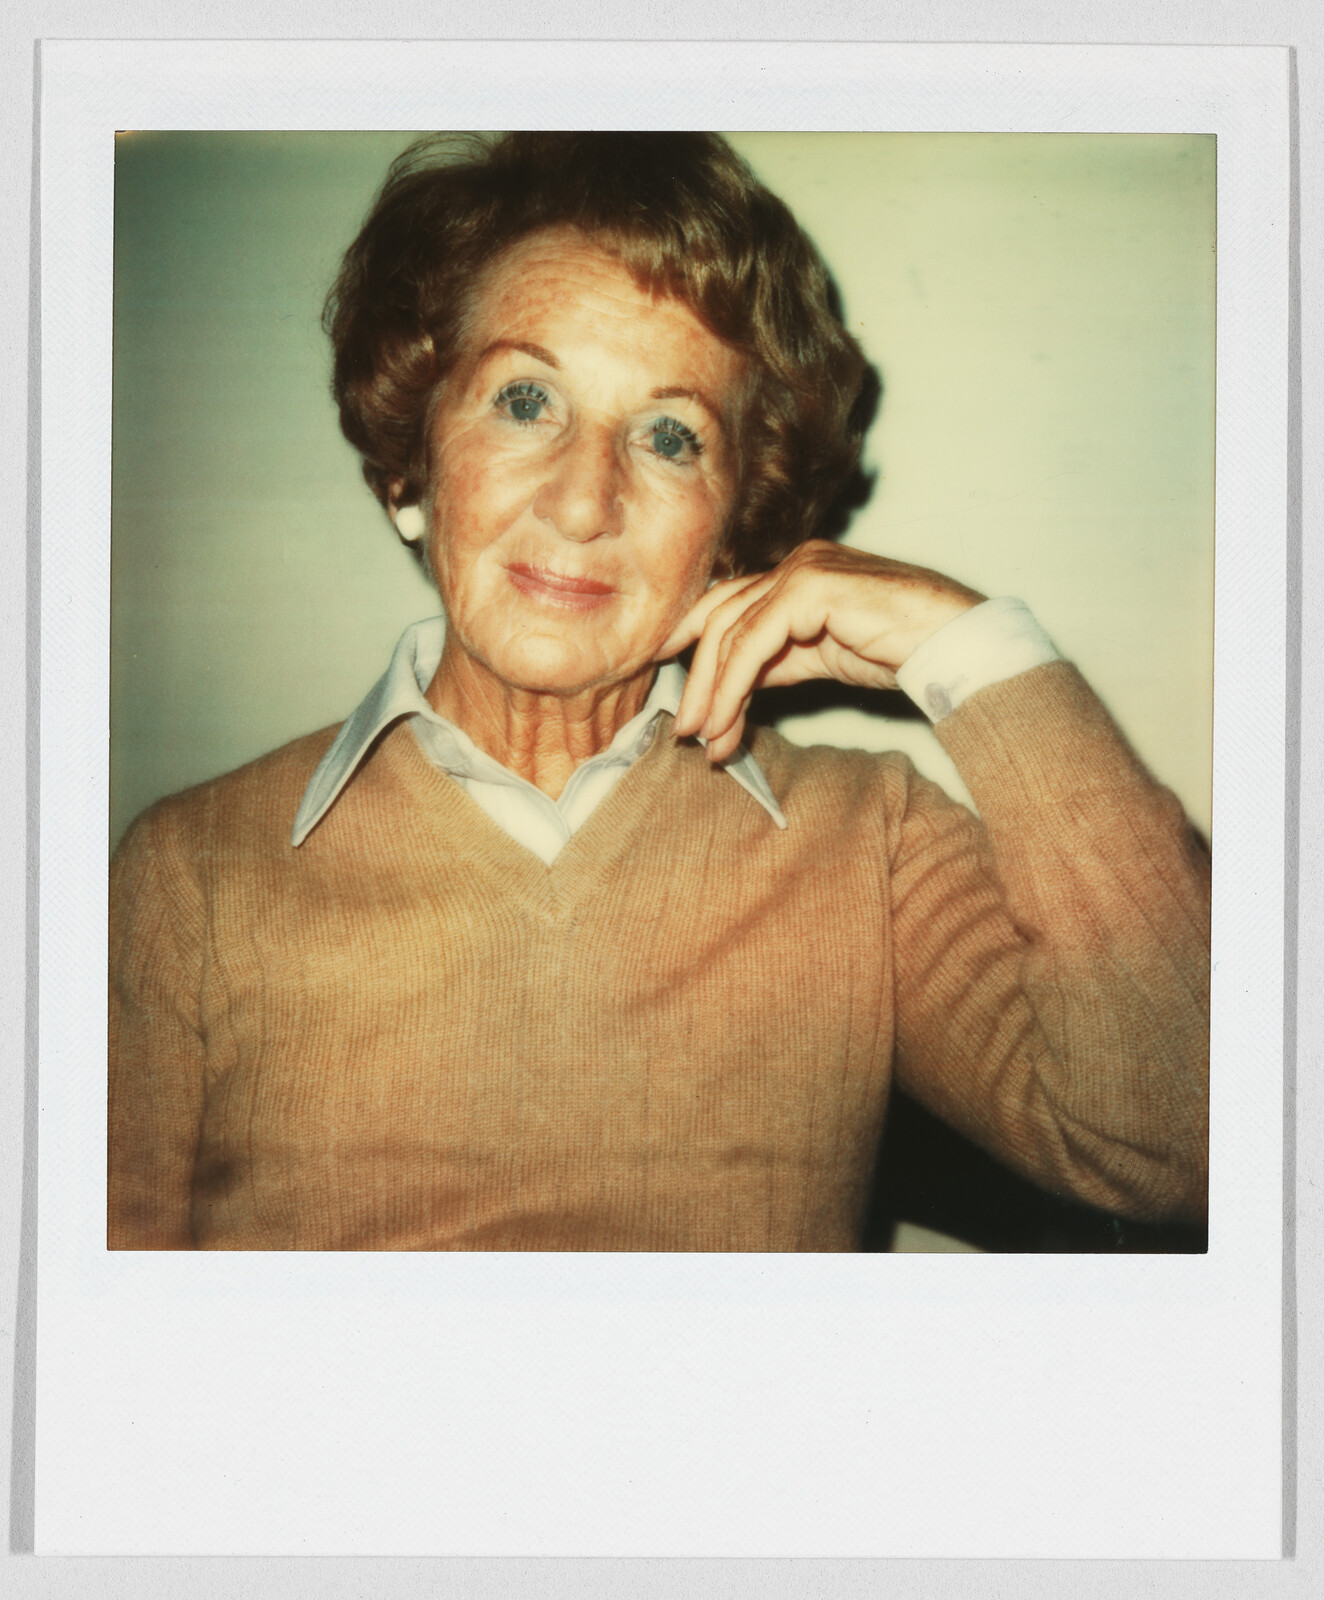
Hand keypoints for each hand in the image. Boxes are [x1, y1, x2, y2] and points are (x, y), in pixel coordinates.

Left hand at [662, 540, 984, 762]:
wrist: (954, 643)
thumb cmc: (901, 650)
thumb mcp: (823, 656)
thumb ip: (778, 660)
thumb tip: (733, 686)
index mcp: (799, 572)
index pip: (729, 603)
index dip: (692, 641)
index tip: (674, 682)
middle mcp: (796, 563)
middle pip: (720, 615)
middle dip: (695, 676)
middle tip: (684, 728)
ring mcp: (802, 569)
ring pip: (730, 631)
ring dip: (710, 692)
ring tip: (703, 739)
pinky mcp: (810, 587)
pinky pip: (752, 643)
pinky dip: (732, 688)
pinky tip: (726, 722)